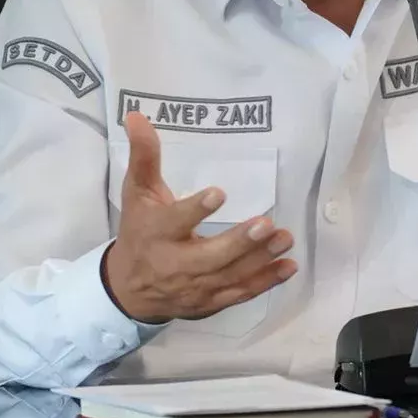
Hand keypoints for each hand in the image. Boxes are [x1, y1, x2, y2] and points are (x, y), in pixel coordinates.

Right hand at [102, 111, 296, 322]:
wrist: (129, 289)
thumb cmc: (139, 231)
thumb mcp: (137, 192)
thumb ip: (144, 156)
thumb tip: (137, 115)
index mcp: (156, 233)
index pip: (175, 221)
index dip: (195, 210)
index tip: (219, 193)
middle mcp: (175, 264)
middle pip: (209, 257)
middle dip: (238, 242)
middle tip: (265, 223)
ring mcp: (195, 288)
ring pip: (230, 275)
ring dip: (259, 259)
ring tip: (285, 237)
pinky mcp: (211, 302)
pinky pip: (240, 293)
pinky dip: (265, 282)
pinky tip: (288, 266)